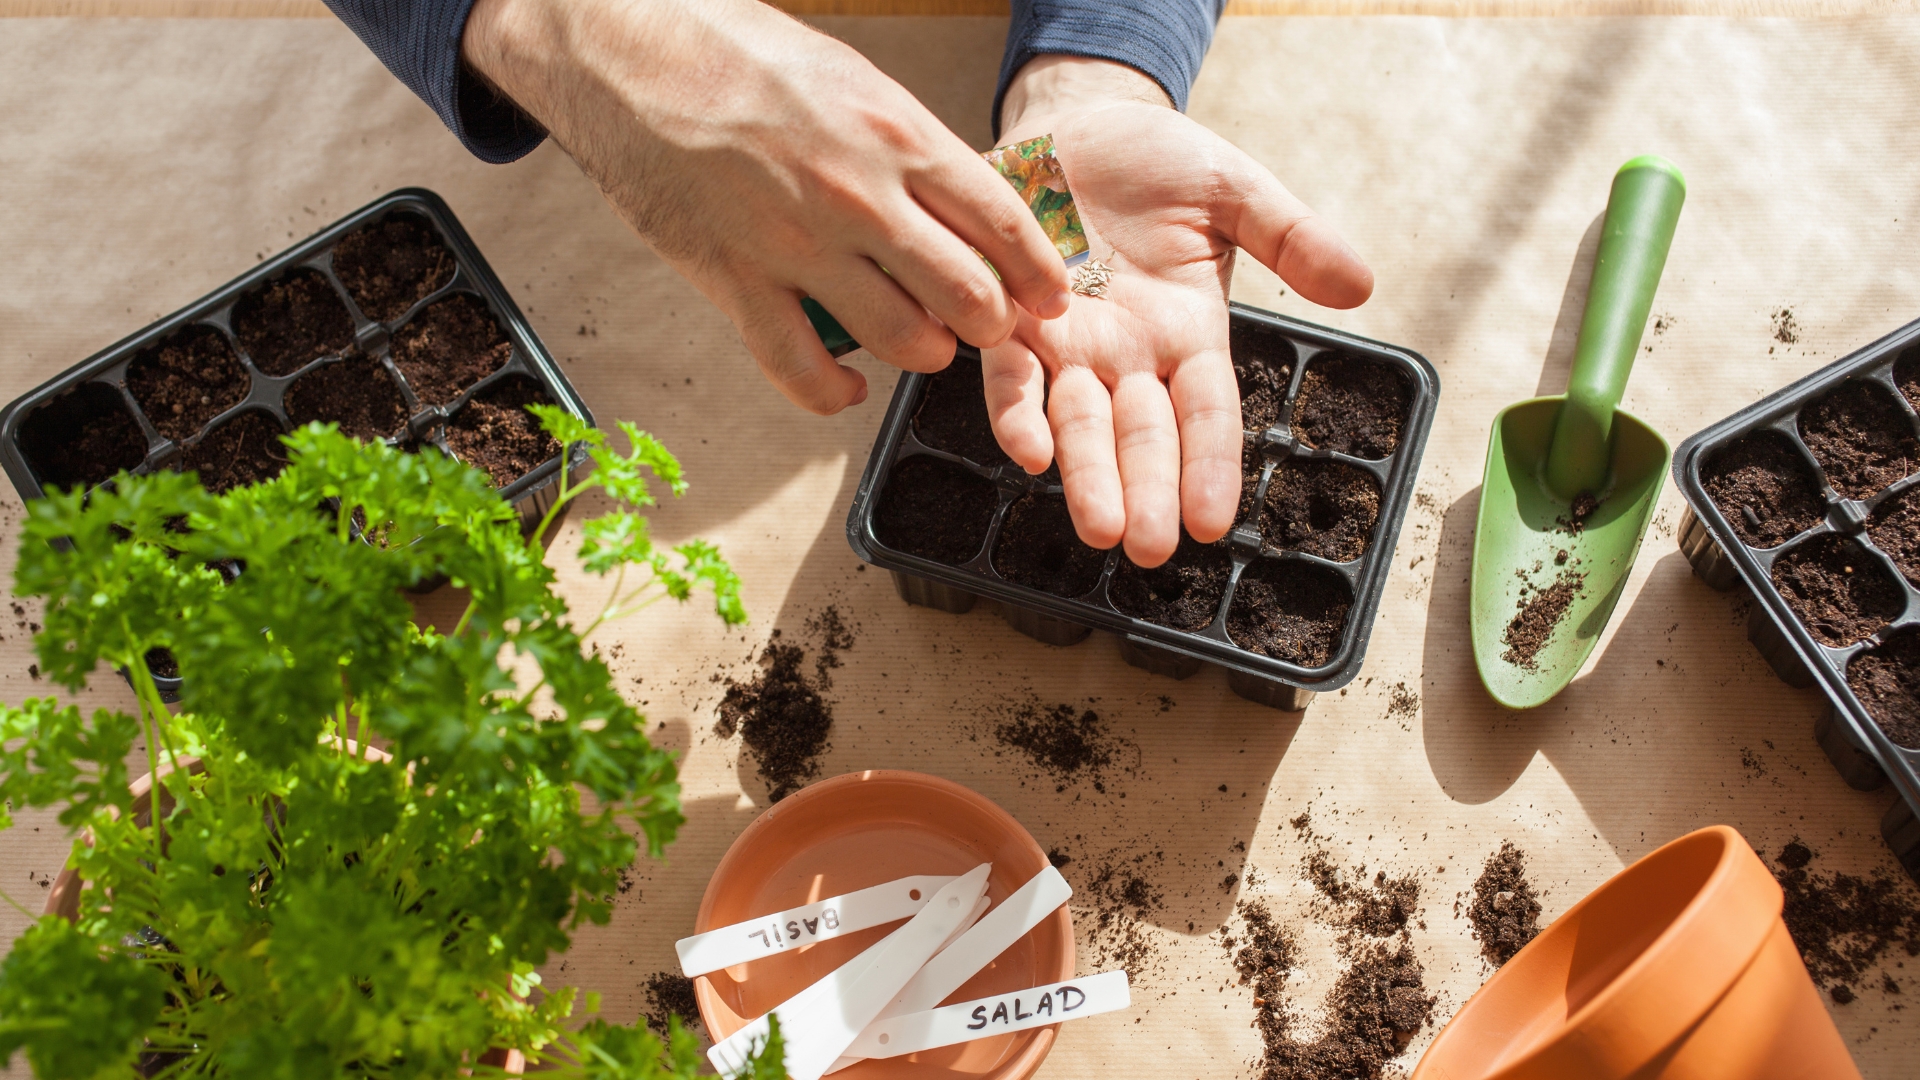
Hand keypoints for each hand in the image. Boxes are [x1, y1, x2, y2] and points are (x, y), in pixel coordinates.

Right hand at [462, 0, 1070, 412]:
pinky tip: (847, 388)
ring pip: (900, 339)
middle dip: (991, 324)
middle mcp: (858, 195)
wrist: (629, 51)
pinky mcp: (735, 282)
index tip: (1050, 298)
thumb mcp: (853, 81)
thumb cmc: (739, 55)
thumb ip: (909, 147)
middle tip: (988, 327)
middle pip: (966, 294)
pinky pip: (801, 370)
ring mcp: (796, 245)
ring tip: (924, 344)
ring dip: (924, 354)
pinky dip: (834, 393)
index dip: (1038, 273)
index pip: (1002, 222)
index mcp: (896, 134)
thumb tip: (962, 201)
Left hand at [986, 57, 1372, 566]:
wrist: (1076, 120)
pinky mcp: (1010, 318)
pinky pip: (1012, 375)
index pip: (1205, 415)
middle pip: (1141, 436)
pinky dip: (1016, 412)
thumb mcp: (1234, 192)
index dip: (1209, 466)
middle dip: (1145, 493)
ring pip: (1079, 422)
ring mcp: (1068, 344)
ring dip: (1085, 476)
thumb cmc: (1157, 162)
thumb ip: (1292, 237)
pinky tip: (1027, 450)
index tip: (1212, 521)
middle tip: (1148, 548)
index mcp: (1188, 334)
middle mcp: (1127, 355)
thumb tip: (1361, 284)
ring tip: (1099, 527)